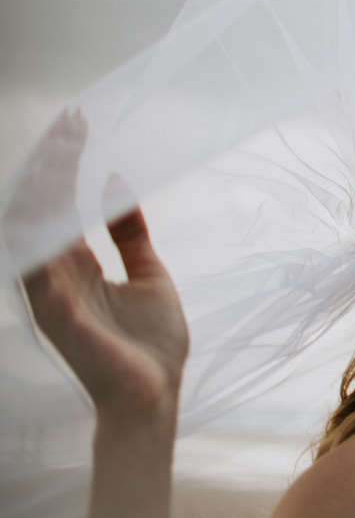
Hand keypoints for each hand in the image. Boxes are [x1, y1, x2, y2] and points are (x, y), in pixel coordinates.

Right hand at [16, 113, 188, 420]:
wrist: (157, 395)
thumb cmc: (151, 343)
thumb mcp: (149, 273)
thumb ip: (130, 234)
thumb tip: (116, 184)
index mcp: (77, 267)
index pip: (60, 204)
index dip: (66, 164)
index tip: (77, 124)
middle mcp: (57, 277)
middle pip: (42, 209)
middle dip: (52, 164)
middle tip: (68, 122)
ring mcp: (54, 297)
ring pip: (33, 235)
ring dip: (41, 193)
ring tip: (55, 152)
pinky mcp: (60, 319)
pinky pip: (39, 278)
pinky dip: (38, 246)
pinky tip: (43, 213)